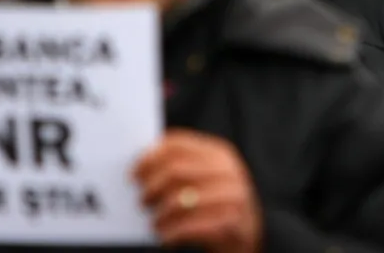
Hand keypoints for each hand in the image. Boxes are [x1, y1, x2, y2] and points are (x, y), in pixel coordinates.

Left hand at [132, 130, 261, 252]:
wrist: (250, 235)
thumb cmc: (218, 205)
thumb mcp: (207, 179)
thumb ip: (183, 167)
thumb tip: (141, 163)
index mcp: (220, 154)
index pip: (178, 145)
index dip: (150, 157)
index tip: (133, 173)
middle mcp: (229, 171)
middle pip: (176, 171)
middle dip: (151, 187)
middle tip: (141, 201)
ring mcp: (234, 197)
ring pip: (180, 201)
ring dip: (160, 215)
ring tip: (154, 224)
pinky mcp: (233, 224)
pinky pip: (190, 227)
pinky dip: (171, 234)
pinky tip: (165, 238)